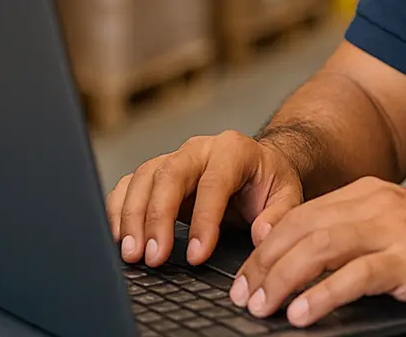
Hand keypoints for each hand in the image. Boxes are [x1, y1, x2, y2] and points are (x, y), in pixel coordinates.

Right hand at [107, 131, 304, 267]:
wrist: (257, 166)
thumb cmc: (269, 183)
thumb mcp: (287, 195)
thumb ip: (278, 215)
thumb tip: (261, 235)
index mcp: (234, 150)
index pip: (213, 183)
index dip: (203, 220)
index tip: (196, 256)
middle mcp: (199, 149)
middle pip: (169, 175)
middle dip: (157, 218)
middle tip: (153, 257)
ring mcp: (174, 158)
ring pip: (144, 178)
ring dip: (133, 218)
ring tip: (132, 255)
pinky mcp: (155, 172)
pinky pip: (129, 184)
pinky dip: (118, 210)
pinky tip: (118, 238)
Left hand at [229, 176, 405, 326]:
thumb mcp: (395, 228)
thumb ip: (353, 236)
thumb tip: (302, 266)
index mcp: (368, 193)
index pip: (301, 216)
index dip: (267, 248)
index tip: (247, 277)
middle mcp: (377, 204)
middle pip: (302, 230)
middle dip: (265, 265)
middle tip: (245, 297)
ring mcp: (394, 230)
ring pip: (320, 248)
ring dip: (284, 280)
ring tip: (264, 307)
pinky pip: (355, 276)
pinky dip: (322, 296)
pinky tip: (303, 314)